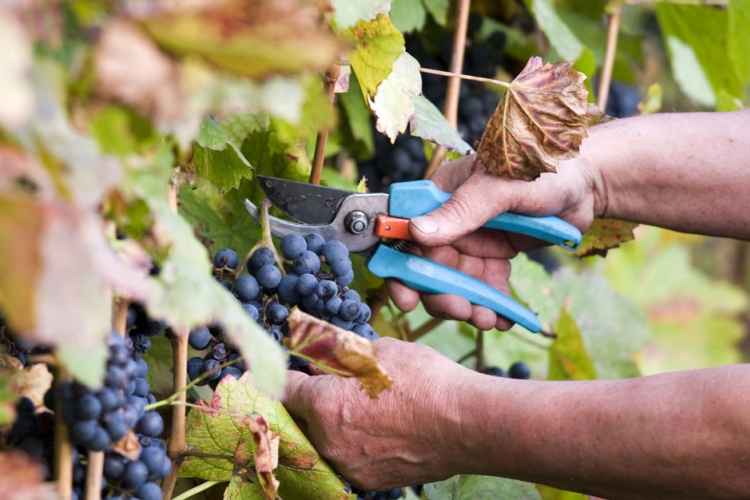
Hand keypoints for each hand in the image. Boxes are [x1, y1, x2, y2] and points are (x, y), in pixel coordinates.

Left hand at [283, 338, 479, 489]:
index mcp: (323, 403)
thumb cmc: (424, 380)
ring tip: (357, 409)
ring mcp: (348, 465)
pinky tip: (376, 429)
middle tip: (327, 386)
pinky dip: (353, 445)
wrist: (466, 423)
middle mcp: (327, 440)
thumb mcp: (380, 351)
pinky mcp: (368, 480)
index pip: (286, 388)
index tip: (297, 370)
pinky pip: (347, 459)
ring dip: (330, 425)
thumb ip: (344, 354)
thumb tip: (327, 354)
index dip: (290, 374)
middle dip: (308, 402)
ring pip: (323, 442)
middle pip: (300, 419)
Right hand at [386, 153, 600, 329]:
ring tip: (488, 319)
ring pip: (454, 283)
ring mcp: (471, 241)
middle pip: (427, 266)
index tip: (405, 297)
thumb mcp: (501, 187)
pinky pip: (484, 288)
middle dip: (440, 294)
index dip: (398, 266)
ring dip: (466, 305)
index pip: (404, 232)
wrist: (587, 183)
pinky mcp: (493, 257)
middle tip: (461, 311)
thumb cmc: (543, 168)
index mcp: (440, 195)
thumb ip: (461, 210)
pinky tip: (505, 319)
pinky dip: (491, 306)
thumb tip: (416, 231)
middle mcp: (450, 221)